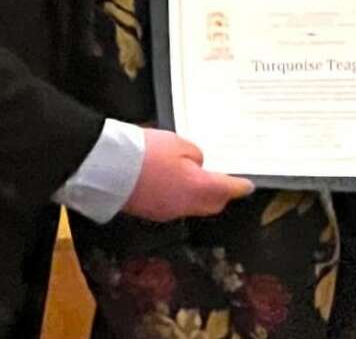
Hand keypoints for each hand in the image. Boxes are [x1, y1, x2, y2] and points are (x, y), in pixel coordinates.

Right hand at [122, 128, 254, 221]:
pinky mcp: (150, 212)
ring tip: (198, 178)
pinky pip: (175, 207)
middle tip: (225, 181)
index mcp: (197, 187)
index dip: (239, 187)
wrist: (108, 167)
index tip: (247, 186)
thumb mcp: (178, 143)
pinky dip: (181, 197)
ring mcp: (167, 212)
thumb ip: (195, 155)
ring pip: (193, 207)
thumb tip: (197, 165)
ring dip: (200, 196)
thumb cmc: (145, 151)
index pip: (226, 190)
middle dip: (221, 194)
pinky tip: (175, 183)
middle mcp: (185, 206)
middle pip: (212, 204)